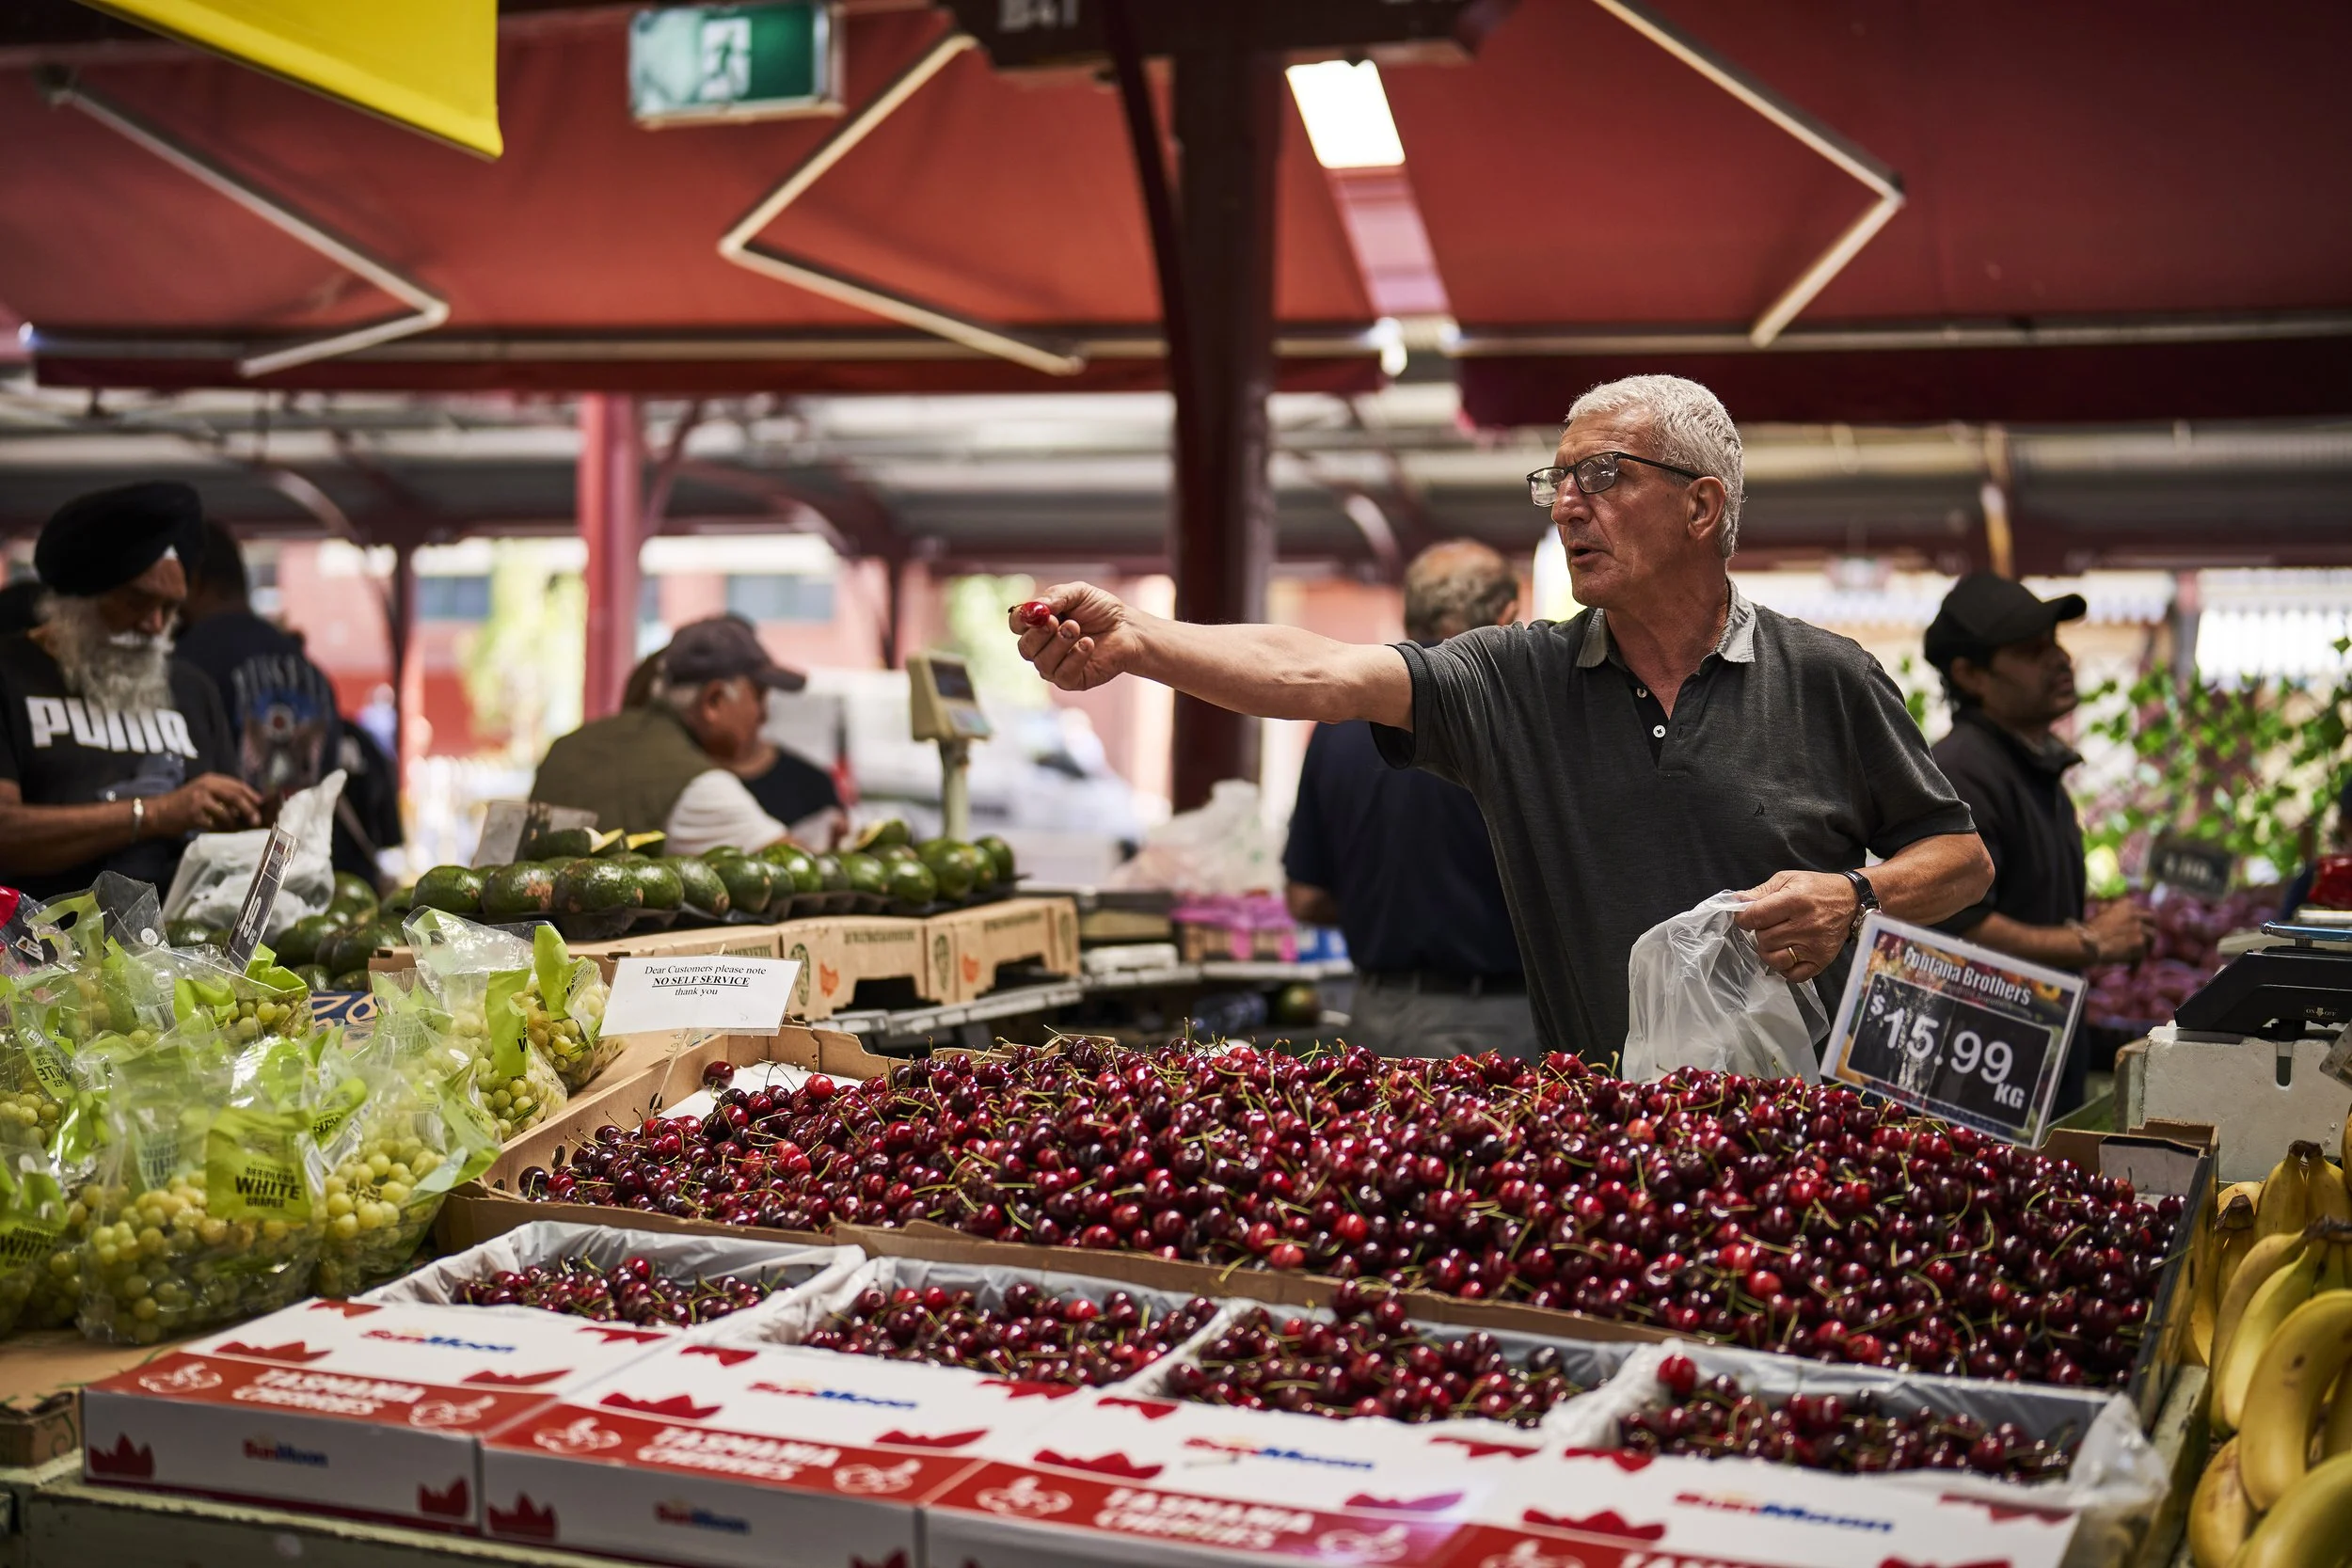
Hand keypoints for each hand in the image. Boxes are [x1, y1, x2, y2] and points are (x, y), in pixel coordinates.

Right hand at [152, 773, 262, 836]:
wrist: (157, 813)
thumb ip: (223, 796)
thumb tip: (250, 806)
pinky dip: (222, 830)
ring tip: (239, 829)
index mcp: (211, 779)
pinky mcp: (194, 815)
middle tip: (257, 820)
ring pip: (227, 813)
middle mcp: (206, 786)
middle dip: (250, 809)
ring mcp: (199, 800)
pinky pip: (215, 824)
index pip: (238, 785)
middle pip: (236, 796)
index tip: (263, 806)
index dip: (253, 795)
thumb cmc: (183, 804)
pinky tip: (223, 833)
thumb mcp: (203, 793)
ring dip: (235, 823)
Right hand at [1008, 582, 1145, 692]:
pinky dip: (1074, 658)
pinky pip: (1061, 675)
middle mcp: (1043, 647)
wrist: (1128, 628)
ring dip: (1060, 644)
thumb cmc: (1101, 610)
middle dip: (1039, 634)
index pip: (1017, 625)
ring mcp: (1055, 666)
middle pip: (1024, 648)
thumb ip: (1056, 596)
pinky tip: (1088, 644)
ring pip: (1042, 662)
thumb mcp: (1079, 593)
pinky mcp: (1071, 680)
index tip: (1035, 613)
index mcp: (1039, 624)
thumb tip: (1036, 608)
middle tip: (1057, 622)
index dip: (1021, 620)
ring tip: (1078, 628)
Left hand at [1733, 869, 1857, 984]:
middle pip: (1763, 939)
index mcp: (1795, 901)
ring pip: (1774, 959)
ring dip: (1769, 950)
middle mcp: (1805, 925)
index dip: (1743, 918)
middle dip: (1760, 932)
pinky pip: (1793, 975)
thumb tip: (1736, 901)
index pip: (1755, 917)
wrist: (1851, 900)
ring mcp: (1814, 945)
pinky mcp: (1822, 960)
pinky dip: (1785, 968)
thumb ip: (1760, 892)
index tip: (1745, 917)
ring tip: (1778, 939)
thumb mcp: (1787, 879)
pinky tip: (1788, 954)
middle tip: (1771, 925)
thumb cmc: (1816, 889)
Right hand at [2086, 899, 2154, 964]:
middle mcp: (2135, 914)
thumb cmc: (2089, 930)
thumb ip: (2112, 911)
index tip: (2140, 927)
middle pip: (2153, 920)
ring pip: (2151, 938)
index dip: (2142, 920)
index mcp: (2126, 904)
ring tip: (2139, 957)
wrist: (2086, 943)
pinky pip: (2143, 955)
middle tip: (2147, 941)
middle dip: (2151, 929)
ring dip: (2146, 947)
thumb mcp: (2101, 913)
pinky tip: (2131, 970)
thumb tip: (2113, 911)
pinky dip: (2137, 963)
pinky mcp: (2140, 944)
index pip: (2142, 910)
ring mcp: (2139, 929)